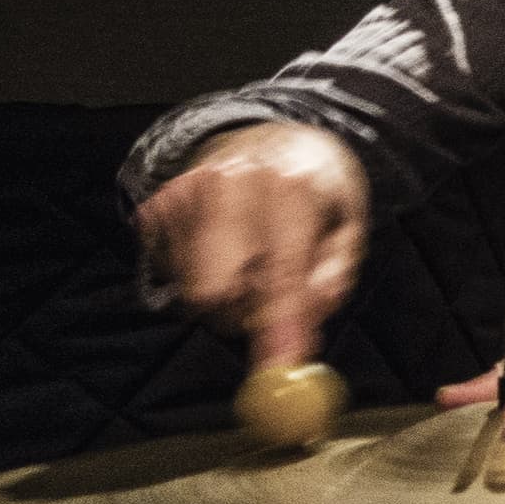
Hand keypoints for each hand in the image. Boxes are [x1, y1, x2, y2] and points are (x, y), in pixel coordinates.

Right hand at [137, 122, 368, 368]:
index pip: (281, 274)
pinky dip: (197, 272)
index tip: (278, 368)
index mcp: (290, 187)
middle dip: (240, 313)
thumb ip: (332, 280)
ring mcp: (186, 191)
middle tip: (264, 305)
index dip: (278, 327)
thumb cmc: (318, 192)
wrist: (272, 134)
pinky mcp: (157, 204)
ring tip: (250, 261)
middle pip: (214, 289)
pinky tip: (223, 244)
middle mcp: (231, 184)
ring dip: (221, 294)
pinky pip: (171, 270)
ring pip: (189, 288)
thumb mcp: (346, 229)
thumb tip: (302, 331)